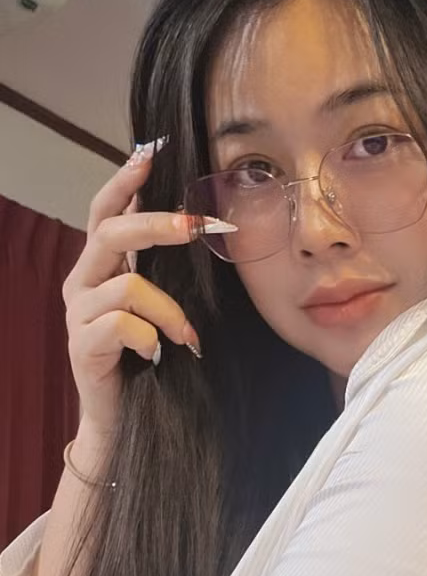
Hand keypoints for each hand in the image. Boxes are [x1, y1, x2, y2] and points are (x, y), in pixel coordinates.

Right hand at [62, 142, 205, 439]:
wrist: (122, 421)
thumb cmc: (148, 360)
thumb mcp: (159, 306)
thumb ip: (164, 270)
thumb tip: (197, 223)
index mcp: (100, 266)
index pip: (104, 210)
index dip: (124, 181)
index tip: (150, 154)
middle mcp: (82, 282)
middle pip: (111, 231)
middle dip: (158, 224)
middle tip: (199, 226)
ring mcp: (77, 314)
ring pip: (126, 285)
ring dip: (168, 309)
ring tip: (187, 335)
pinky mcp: (81, 346)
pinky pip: (121, 325)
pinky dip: (150, 337)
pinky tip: (160, 355)